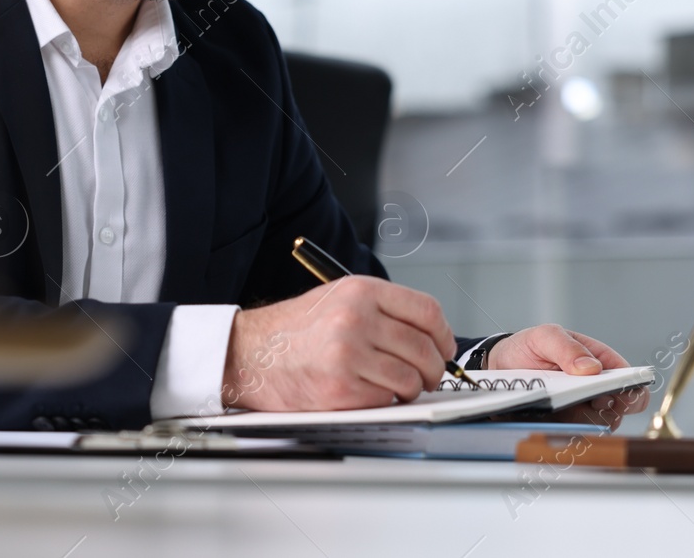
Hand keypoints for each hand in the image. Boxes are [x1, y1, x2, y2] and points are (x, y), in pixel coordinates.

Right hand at [221, 276, 454, 410]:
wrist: (249, 353)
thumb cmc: (295, 330)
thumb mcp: (338, 299)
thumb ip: (383, 310)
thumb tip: (431, 336)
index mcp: (360, 291)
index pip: (426, 310)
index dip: (443, 335)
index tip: (444, 348)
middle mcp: (355, 318)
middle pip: (424, 348)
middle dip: (433, 368)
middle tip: (428, 376)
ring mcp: (347, 354)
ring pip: (410, 378)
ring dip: (411, 388)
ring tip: (397, 386)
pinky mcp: (339, 388)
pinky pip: (385, 399)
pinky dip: (384, 401)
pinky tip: (368, 393)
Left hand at [485, 323, 648, 422]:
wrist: (500, 366)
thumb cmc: (529, 347)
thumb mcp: (545, 336)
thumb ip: (567, 347)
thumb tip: (592, 368)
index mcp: (602, 364)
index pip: (632, 383)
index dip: (631, 393)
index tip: (613, 395)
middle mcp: (597, 391)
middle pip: (619, 410)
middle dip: (606, 411)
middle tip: (587, 404)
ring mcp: (582, 411)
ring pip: (598, 427)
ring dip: (583, 422)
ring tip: (561, 409)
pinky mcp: (565, 426)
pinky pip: (574, 438)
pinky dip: (567, 434)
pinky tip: (552, 422)